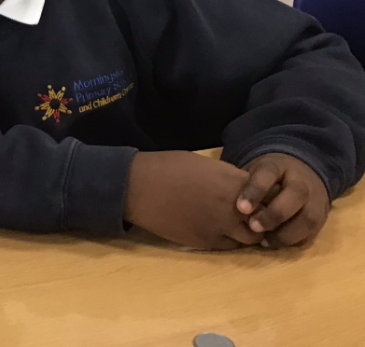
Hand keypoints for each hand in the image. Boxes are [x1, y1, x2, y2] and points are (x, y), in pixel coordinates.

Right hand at [125, 151, 260, 249]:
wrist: (140, 187)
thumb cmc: (169, 167)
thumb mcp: (207, 165)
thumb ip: (229, 178)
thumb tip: (241, 189)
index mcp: (235, 183)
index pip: (270, 196)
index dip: (267, 198)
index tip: (260, 197)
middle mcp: (234, 208)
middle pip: (266, 221)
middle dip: (262, 219)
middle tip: (252, 216)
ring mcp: (220, 228)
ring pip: (251, 239)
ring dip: (247, 233)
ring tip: (235, 226)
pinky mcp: (205, 242)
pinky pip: (229, 247)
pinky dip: (228, 241)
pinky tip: (217, 231)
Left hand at [237, 153, 329, 247]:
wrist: (302, 173)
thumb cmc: (265, 178)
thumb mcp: (252, 171)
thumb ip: (240, 184)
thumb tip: (218, 202)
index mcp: (278, 166)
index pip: (268, 174)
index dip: (255, 191)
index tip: (240, 208)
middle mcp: (301, 181)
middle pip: (296, 195)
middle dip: (275, 214)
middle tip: (253, 227)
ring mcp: (315, 199)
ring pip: (308, 217)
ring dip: (285, 233)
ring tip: (264, 242)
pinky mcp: (321, 218)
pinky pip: (311, 232)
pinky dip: (294, 241)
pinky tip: (276, 244)